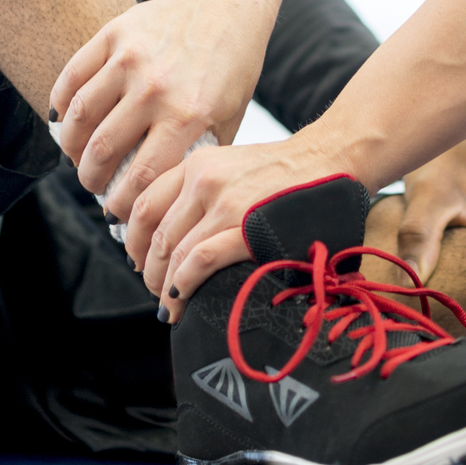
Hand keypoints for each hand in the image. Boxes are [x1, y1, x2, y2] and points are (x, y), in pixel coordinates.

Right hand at [48, 0, 277, 223]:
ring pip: (79, 117)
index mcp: (188, 115)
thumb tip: (169, 207)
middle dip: (90, 180)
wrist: (228, 6)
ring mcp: (131, 58)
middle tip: (92, 186)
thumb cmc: (232, 70)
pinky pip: (72, 76)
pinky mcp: (114, 33)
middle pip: (101, 151)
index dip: (120, 205)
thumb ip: (199, 159)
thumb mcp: (229, 119)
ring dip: (71, 147)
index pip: (138, 178)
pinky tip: (65, 121)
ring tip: (77, 158)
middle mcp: (155, 88)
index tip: (115, 214)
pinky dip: (60, 105)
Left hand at [128, 132, 352, 316]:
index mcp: (197, 163)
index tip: (137, 258)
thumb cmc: (285, 174)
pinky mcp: (246, 229)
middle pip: (154, 232)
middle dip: (147, 268)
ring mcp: (225, 204)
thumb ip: (201, 190)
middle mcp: (204, 180)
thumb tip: (173, 232)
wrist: (331, 163)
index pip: (143, 203)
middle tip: (154, 287)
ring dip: (164, 283)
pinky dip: (183, 284)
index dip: (133, 238)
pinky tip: (181, 297)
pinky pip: (199, 261)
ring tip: (168, 302)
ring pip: (173, 251)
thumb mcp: (231, 166)